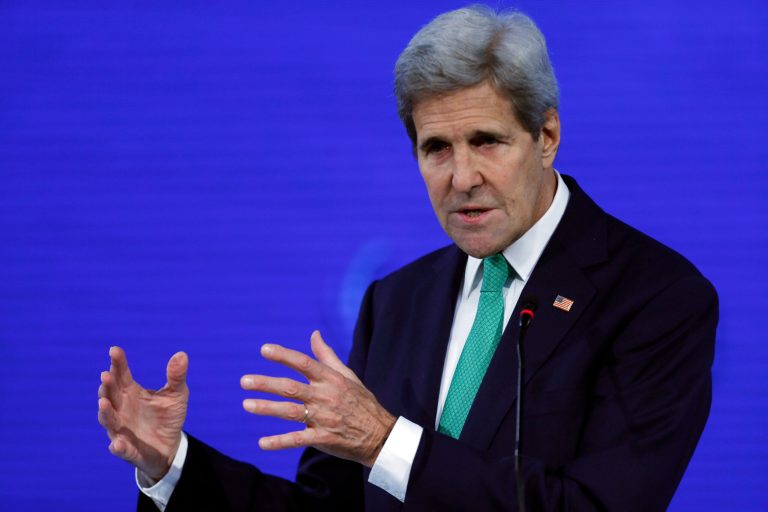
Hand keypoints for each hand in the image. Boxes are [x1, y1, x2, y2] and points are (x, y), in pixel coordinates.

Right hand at [98, 346, 188, 480]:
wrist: (170, 446)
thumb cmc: (168, 417)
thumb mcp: (177, 395)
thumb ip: (176, 377)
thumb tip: (181, 354)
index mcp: (131, 393)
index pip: (121, 375)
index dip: (117, 363)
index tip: (114, 350)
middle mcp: (121, 409)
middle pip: (111, 395)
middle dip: (107, 386)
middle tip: (106, 375)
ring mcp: (121, 429)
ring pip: (109, 420)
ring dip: (105, 412)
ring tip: (103, 402)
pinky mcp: (128, 450)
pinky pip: (120, 449)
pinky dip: (118, 446)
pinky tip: (117, 444)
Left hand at [241, 331, 395, 466]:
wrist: (381, 434)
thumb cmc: (361, 401)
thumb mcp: (347, 375)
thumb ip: (327, 355)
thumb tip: (314, 333)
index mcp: (330, 379)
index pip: (304, 363)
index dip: (284, 356)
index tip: (264, 349)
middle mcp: (325, 396)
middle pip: (291, 388)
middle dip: (266, 384)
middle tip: (244, 381)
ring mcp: (324, 418)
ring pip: (291, 412)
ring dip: (267, 408)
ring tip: (247, 405)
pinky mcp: (324, 438)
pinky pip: (298, 439)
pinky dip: (280, 441)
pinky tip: (262, 442)